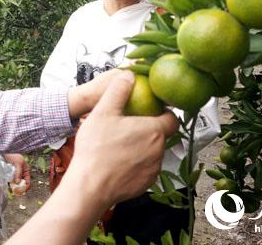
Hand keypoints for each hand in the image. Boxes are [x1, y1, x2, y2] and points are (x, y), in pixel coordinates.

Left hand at [2, 153, 30, 190]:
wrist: (2, 152)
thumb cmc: (12, 155)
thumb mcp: (17, 163)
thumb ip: (18, 173)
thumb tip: (18, 182)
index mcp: (25, 170)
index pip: (28, 181)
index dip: (26, 186)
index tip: (22, 190)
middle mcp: (21, 174)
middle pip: (22, 184)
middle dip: (19, 188)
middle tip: (16, 192)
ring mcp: (15, 175)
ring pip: (16, 184)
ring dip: (14, 187)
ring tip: (12, 189)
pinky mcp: (9, 176)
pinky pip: (10, 182)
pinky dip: (10, 184)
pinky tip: (8, 186)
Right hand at [66, 73, 177, 206]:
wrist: (90, 186)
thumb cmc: (96, 148)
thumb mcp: (103, 112)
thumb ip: (118, 91)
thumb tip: (129, 75)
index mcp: (154, 131)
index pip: (172, 118)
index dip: (162, 112)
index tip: (149, 111)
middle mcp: (159, 151)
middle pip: (161, 135)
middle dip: (149, 130)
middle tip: (127, 127)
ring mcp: (154, 170)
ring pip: (153, 153)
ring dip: (142, 147)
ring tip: (120, 145)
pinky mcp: (146, 184)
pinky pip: (145, 169)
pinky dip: (136, 164)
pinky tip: (118, 162)